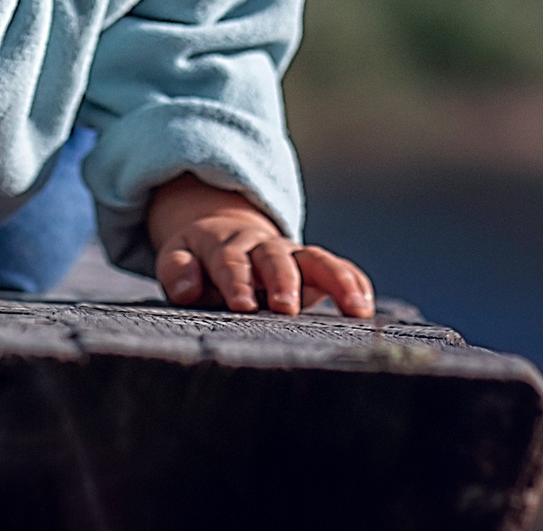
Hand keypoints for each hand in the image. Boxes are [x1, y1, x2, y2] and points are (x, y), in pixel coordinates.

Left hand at [148, 173, 373, 318]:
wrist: (223, 233)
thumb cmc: (198, 260)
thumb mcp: (177, 258)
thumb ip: (178, 272)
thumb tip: (187, 288)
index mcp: (224, 246)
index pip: (230, 263)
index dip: (236, 283)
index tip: (242, 305)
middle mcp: (262, 247)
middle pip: (275, 259)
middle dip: (283, 281)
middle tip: (286, 307)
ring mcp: (291, 254)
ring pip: (316, 260)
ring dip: (336, 281)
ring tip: (355, 308)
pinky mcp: (312, 266)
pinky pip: (337, 268)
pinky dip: (353, 282)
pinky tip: (365, 305)